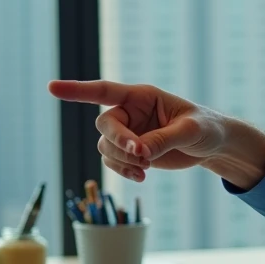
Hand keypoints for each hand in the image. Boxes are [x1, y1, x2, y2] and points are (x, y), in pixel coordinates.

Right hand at [48, 79, 234, 181]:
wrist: (213, 145)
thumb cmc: (206, 128)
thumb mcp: (189, 132)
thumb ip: (163, 140)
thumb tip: (139, 153)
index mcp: (143, 96)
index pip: (105, 91)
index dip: (77, 90)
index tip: (51, 87)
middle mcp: (131, 112)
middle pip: (105, 126)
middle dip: (119, 143)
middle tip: (143, 156)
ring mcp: (129, 132)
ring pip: (105, 147)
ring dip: (122, 160)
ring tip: (147, 167)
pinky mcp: (131, 151)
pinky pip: (113, 161)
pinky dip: (124, 170)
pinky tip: (142, 176)